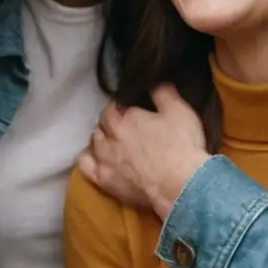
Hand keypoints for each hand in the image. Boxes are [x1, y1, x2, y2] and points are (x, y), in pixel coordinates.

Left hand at [78, 84, 210, 219]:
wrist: (181, 187)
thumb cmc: (182, 146)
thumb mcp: (179, 110)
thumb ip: (163, 92)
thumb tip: (152, 80)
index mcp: (126, 118)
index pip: (113, 106)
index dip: (120, 104)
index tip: (129, 106)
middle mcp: (110, 137)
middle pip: (101, 123)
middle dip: (109, 120)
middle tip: (124, 123)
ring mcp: (104, 160)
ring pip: (92, 142)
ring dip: (99, 138)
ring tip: (111, 140)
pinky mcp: (104, 181)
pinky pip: (85, 166)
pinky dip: (87, 158)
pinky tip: (96, 158)